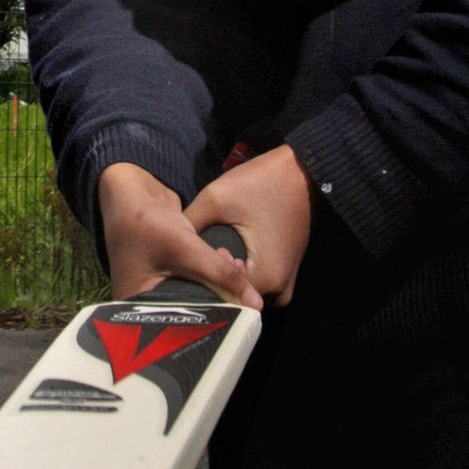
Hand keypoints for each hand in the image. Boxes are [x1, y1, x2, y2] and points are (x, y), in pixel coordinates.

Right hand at [98, 161, 261, 308]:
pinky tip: (223, 262)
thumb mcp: (184, 247)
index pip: (185, 327)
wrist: (131, 195)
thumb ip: (220, 273)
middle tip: (239, 279)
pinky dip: (211, 276)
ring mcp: (160, 293)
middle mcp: (148, 307)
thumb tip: (255, 304)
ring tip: (230, 263)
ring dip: (220, 285)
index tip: (240, 301)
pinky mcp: (172, 279)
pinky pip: (197, 286)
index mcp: (140, 310)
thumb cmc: (144, 222)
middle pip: (195, 315)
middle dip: (221, 298)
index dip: (216, 316)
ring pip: (199, 299)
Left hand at [187, 145, 312, 305]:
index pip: (223, 297)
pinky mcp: (285, 271)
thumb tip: (168, 246)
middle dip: (213, 280)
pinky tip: (227, 250)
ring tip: (214, 251)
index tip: (200, 255)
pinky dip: (240, 271)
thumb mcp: (216, 199)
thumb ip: (190, 226)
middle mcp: (280, 289)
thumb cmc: (262, 183)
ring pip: (244, 292)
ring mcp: (286, 281)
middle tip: (201, 254)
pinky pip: (257, 283)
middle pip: (234, 298)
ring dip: (226, 276)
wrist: (300, 170)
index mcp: (267, 278)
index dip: (203, 279)